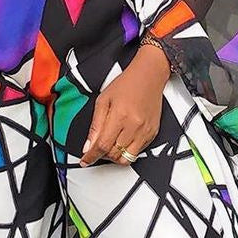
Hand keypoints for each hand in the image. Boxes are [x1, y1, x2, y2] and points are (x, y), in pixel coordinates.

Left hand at [80, 43, 170, 165]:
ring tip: (111, 145)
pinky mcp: (152, 134)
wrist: (149, 76)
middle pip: (114, 154)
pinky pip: (138, 152)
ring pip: (127, 158)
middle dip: (102, 155)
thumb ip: (95, 126)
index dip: (91, 156)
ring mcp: (145, 132)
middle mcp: (134, 126)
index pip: (102, 146)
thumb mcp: (103, 101)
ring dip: (115, 156)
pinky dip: (127, 150)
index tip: (85, 160)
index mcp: (120, 116)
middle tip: (98, 147)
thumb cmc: (127, 84)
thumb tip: (88, 146)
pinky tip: (123, 140)